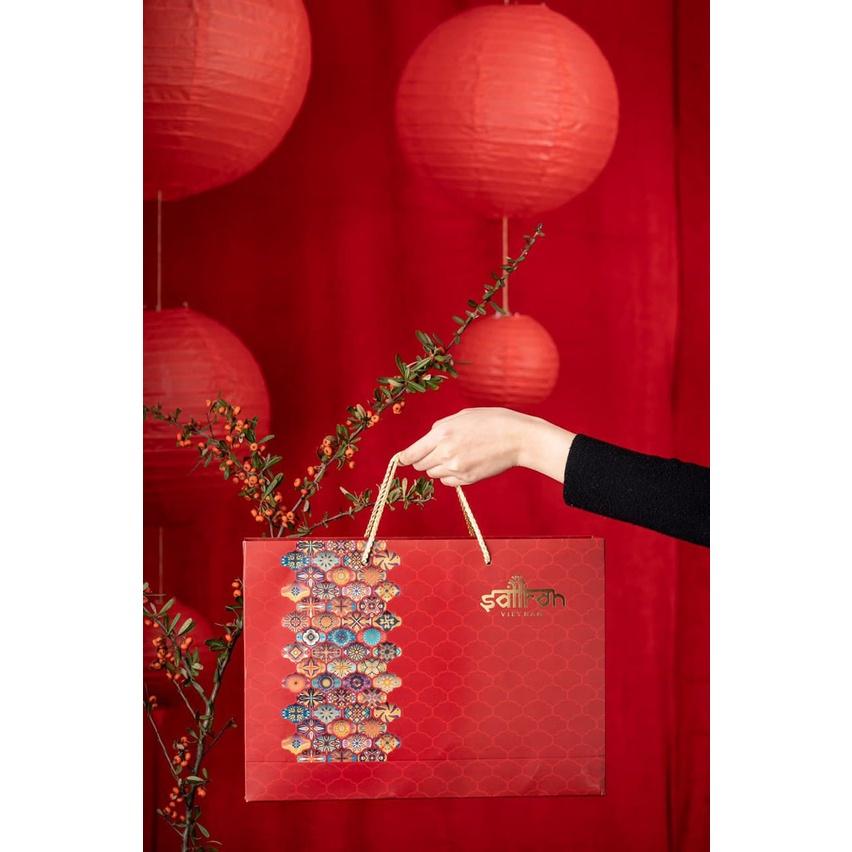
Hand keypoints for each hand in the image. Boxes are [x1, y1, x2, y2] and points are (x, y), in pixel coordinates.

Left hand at [397, 407, 575, 486]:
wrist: (518, 438)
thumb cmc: (492, 421)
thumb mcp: (461, 416)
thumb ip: (440, 429)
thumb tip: (426, 441)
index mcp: (442, 433)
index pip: (412, 453)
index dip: (404, 458)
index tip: (400, 460)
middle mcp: (445, 453)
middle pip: (421, 465)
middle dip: (424, 459)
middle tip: (437, 452)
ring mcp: (456, 468)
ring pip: (434, 474)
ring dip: (439, 467)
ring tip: (457, 454)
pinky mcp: (467, 479)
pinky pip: (448, 481)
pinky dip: (451, 475)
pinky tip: (465, 463)